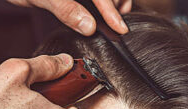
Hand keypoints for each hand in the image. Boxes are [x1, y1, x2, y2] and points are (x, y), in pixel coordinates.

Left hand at [7, 0, 131, 34]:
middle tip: (115, 24)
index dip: (112, 10)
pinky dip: (102, 5)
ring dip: (111, 4)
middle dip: (116, 4)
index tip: (120, 27)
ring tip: (109, 19)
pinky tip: (99, 14)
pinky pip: (95, 0)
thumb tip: (89, 26)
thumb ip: (66, 9)